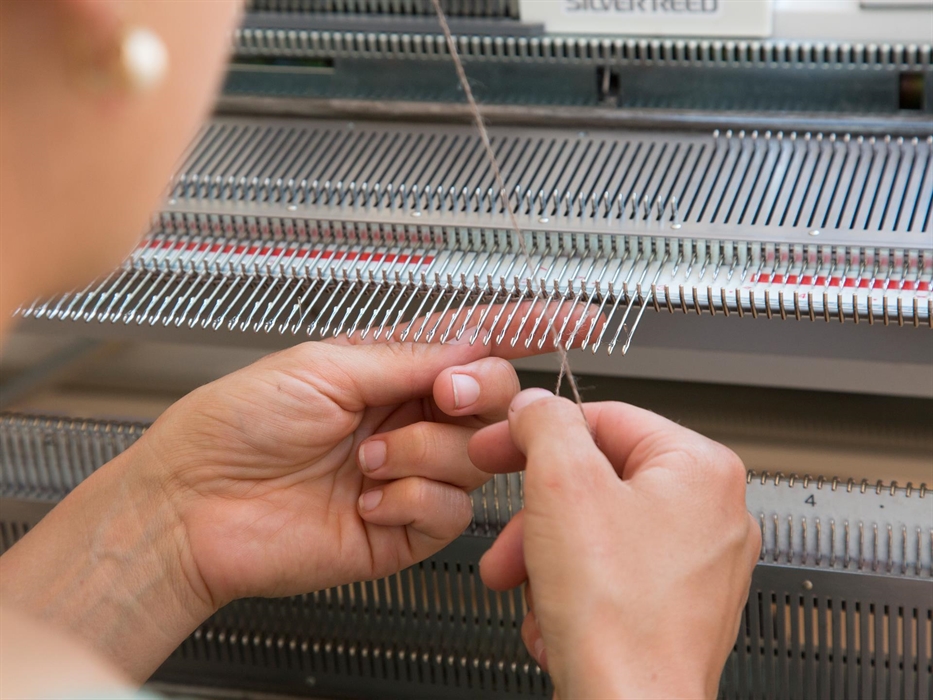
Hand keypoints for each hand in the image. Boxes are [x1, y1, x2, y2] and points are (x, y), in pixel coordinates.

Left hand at [148, 338, 515, 607]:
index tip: (576, 317)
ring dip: (424, 451)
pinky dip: (410, 500)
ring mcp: (409, 474)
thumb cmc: (233, 427)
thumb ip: (407, 358)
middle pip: (492, 399)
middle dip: (478, 391)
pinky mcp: (404, 528)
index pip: (471, 343)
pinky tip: (365, 499)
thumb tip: (472, 345)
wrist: (194, 507)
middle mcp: (407, 420)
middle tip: (443, 393)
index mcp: (388, 371)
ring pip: (478, 455)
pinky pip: (450, 510)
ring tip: (367, 460)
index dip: (526, 327)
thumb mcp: (322, 366)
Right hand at [470, 391, 760, 699]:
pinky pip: (608, 575)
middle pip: (595, 483)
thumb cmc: (617, 618)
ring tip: (527, 587)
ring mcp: (698, 568)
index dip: (537, 432)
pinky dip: (570, 591)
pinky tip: (555, 617)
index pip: (604, 418)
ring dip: (545, 557)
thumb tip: (537, 404)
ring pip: (595, 532)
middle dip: (537, 516)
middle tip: (508, 536)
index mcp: (702, 471)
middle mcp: (712, 516)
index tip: (499, 445)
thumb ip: (548, 424)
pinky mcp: (675, 610)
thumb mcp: (564, 485)